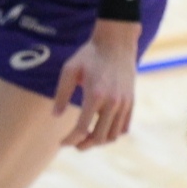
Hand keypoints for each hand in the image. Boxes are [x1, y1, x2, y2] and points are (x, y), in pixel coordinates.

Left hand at [53, 19, 139, 150]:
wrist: (116, 42)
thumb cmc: (90, 55)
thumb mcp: (69, 70)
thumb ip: (61, 94)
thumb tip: (55, 115)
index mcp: (95, 95)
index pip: (82, 129)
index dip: (70, 139)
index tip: (62, 143)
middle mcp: (112, 102)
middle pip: (98, 137)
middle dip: (83, 145)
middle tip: (73, 144)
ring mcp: (124, 104)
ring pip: (112, 136)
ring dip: (98, 141)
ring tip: (87, 138)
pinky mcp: (131, 102)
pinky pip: (124, 128)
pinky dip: (112, 134)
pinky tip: (101, 129)